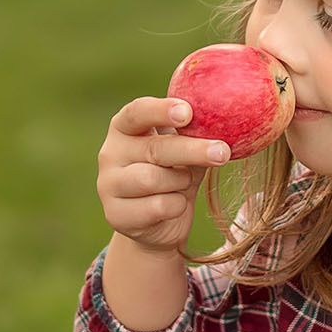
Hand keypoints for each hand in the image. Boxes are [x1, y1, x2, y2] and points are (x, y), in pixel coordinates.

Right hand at [96, 93, 223, 254]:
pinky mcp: (115, 215)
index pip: (137, 112)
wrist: (160, 221)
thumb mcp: (185, 149)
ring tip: (184, 183)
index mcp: (124, 127)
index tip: (187, 112)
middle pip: (154, 148)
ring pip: (152, 179)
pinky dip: (176, 206)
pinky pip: (157, 207)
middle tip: (223, 152)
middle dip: (193, 150)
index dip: (161, 110)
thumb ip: (193, 134)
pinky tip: (174, 204)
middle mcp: (110, 153)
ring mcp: (108, 184)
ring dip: (180, 181)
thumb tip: (222, 122)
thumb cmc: (174, 171)